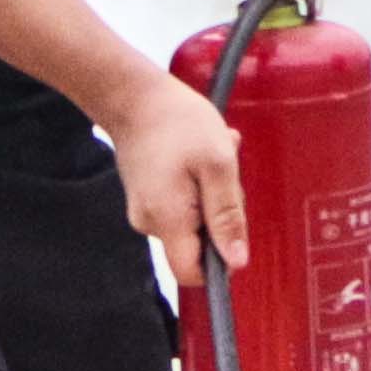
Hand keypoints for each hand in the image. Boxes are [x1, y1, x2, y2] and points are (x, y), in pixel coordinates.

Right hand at [105, 69, 250, 295]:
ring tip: (212, 155)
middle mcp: (150, 224)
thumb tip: (236, 262)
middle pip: (198, 245)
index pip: (193, 274)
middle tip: (223, 172)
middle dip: (219, 212)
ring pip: (192, 222)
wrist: (134, 95)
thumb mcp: (217, 164)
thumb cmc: (177, 122)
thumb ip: (228, 216)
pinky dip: (197, 184)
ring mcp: (145, 211)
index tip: (232, 223)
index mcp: (167, 221)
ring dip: (211, 193)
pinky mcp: (146, 198)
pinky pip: (181, 205)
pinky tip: (197, 155)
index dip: (220, 260)